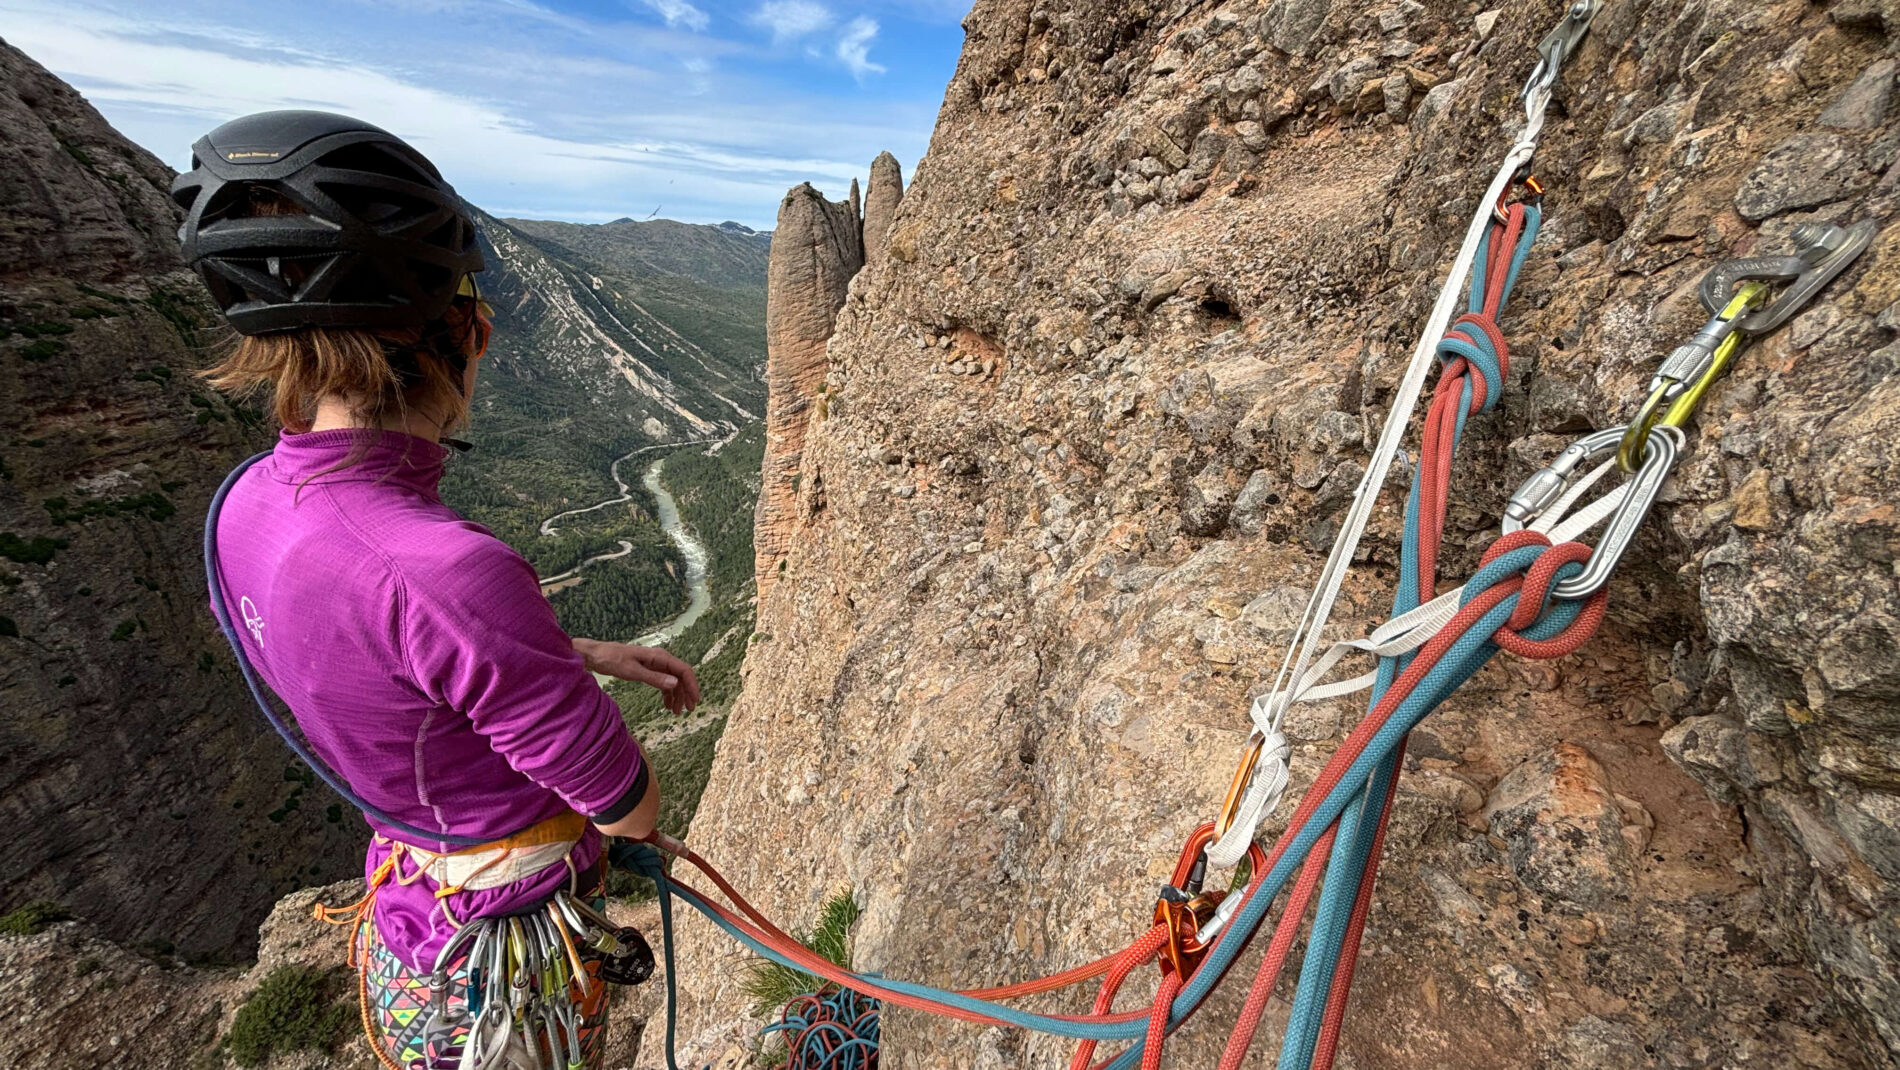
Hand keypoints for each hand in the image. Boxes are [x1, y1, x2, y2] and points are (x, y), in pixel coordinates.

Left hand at [573, 639, 699, 712]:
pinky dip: (667, 694)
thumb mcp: (633, 671)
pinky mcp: (649, 670)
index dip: (692, 685)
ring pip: (673, 681)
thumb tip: (675, 684)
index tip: (694, 701)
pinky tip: (667, 706)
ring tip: (676, 712)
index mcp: (660, 657)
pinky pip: (664, 682)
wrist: (597, 655)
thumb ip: (654, 678)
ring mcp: (656, 665)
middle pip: (681, 676)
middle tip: (688, 710)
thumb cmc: (613, 660)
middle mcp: (661, 659)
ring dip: (677, 696)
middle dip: (686, 693)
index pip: (683, 670)